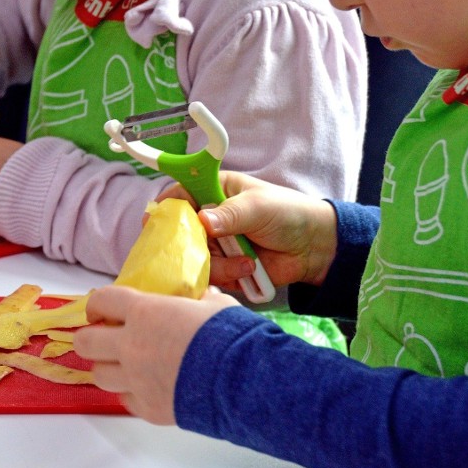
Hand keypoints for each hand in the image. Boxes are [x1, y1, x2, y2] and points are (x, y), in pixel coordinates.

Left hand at [74, 286, 238, 424]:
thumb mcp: (216, 305)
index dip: (97, 305)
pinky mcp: (148, 408)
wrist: (243, 380)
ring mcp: (136, 380)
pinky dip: (132, 393)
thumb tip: (204, 297)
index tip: (101, 311)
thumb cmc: (230, 335)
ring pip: (99, 376)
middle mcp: (130, 346)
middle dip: (91, 339)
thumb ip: (201, 300)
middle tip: (105, 339)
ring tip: (126, 365)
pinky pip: (125, 400)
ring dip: (109, 368)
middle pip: (85, 343)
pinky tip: (148, 387)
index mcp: (144, 313)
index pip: (101, 301)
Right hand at [158, 171, 337, 289]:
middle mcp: (209, 218)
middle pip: (180, 233)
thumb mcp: (259, 207)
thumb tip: (203, 220)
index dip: (166, 209)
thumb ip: (231, 213)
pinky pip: (210, 276)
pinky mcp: (223, 268)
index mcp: (215, 191)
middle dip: (192, 246)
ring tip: (246, 262)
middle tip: (207, 250)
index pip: (180, 195)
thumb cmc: (289, 214)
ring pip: (195, 259)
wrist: (314, 248)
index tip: (152, 222)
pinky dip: (227, 277)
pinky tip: (248, 271)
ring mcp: (215, 245)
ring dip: (219, 265)